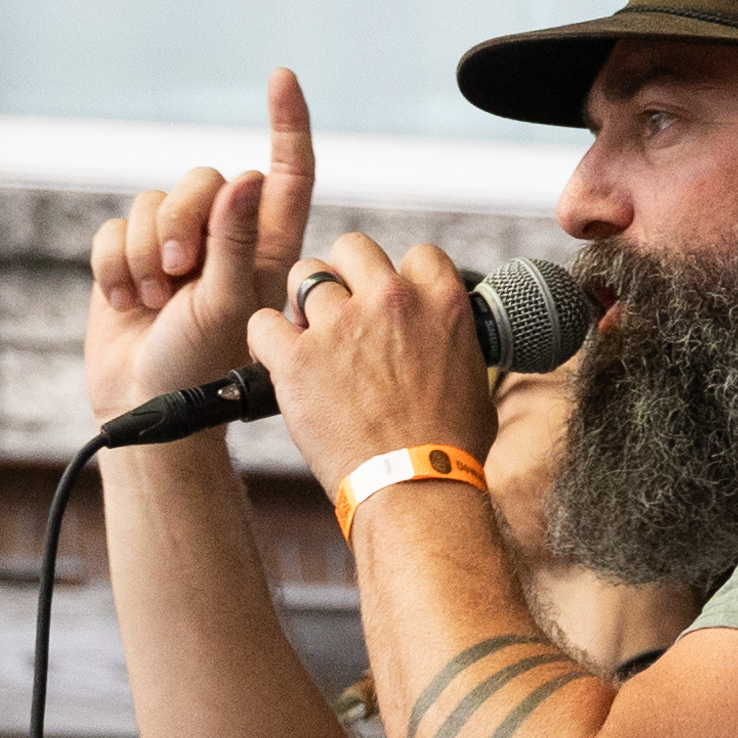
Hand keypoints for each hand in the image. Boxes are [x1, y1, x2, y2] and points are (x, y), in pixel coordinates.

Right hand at [83, 69, 321, 418]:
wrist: (143, 407)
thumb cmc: (200, 367)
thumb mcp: (228, 305)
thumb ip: (237, 241)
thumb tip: (249, 177)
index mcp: (268, 246)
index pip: (287, 171)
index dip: (287, 123)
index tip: (280, 78)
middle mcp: (223, 236)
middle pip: (201, 181)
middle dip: (180, 224)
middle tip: (178, 278)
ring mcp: (174, 245)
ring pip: (151, 203)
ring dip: (144, 255)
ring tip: (154, 303)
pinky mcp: (129, 256)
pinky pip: (113, 229)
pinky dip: (113, 267)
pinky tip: (125, 304)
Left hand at [245, 230, 493, 480]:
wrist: (417, 489)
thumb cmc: (451, 448)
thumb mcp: (474, 378)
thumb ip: (452, 342)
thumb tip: (443, 343)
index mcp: (441, 301)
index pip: (416, 254)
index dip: (399, 277)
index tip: (390, 303)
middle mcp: (391, 301)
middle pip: (352, 248)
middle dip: (344, 276)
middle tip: (343, 313)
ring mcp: (341, 326)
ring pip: (303, 275)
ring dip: (304, 304)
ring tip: (310, 339)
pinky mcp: (298, 358)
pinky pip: (263, 322)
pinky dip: (267, 341)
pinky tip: (280, 362)